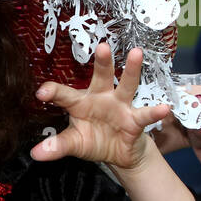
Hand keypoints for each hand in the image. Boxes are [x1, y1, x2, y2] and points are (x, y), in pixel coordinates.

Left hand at [32, 44, 172, 171]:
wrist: (119, 154)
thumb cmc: (93, 141)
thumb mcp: (74, 144)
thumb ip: (57, 146)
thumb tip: (35, 154)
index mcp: (80, 103)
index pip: (64, 94)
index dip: (52, 92)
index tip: (41, 92)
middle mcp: (101, 98)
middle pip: (102, 77)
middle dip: (102, 62)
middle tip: (102, 46)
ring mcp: (120, 106)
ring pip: (126, 85)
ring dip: (132, 70)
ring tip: (137, 53)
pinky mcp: (135, 120)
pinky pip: (145, 115)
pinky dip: (155, 112)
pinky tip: (164, 108)